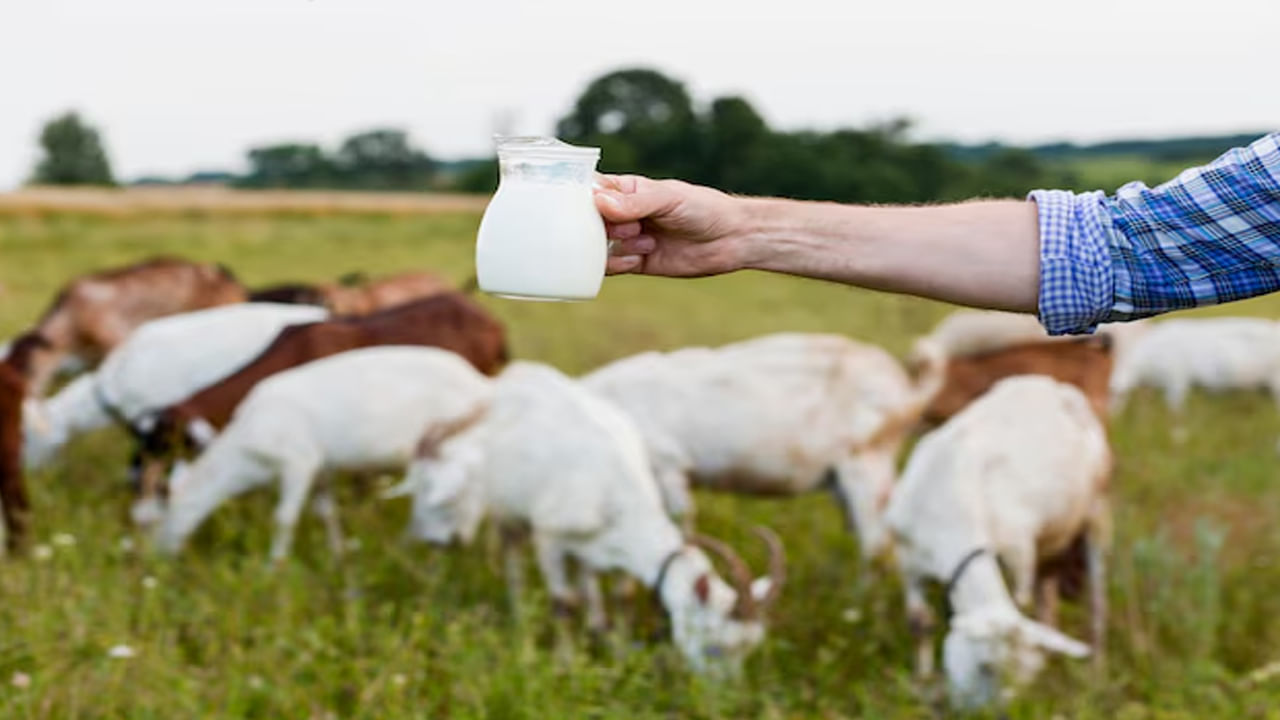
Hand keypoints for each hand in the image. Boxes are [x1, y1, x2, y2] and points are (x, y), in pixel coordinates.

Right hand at [594, 174, 750, 276]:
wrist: (731, 239)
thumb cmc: (703, 208)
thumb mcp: (669, 199)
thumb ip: (635, 202)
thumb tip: (599, 202)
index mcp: (627, 190)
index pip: (590, 189)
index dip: (579, 197)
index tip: (580, 205)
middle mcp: (623, 214)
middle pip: (588, 221)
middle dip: (599, 227)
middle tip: (627, 227)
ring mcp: (628, 239)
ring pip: (597, 246)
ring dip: (614, 245)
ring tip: (642, 240)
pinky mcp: (636, 262)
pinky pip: (611, 266)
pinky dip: (617, 264)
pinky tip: (637, 259)